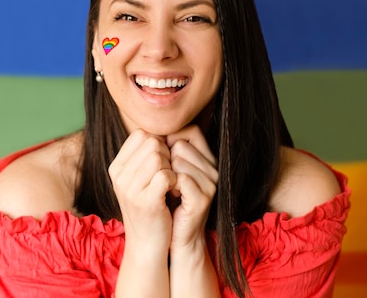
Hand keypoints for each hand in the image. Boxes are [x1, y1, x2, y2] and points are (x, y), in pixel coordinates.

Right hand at [108, 129, 176, 252]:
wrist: (147, 243)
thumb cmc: (149, 206)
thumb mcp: (139, 179)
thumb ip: (144, 155)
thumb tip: (159, 131)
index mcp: (116, 167)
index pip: (141, 134)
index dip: (158, 143)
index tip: (162, 162)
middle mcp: (119, 176)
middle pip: (151, 143)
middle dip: (167, 154)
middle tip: (169, 174)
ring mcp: (130, 189)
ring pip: (158, 156)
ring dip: (172, 167)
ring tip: (171, 183)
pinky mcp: (145, 201)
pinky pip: (166, 174)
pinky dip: (175, 180)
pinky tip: (173, 191)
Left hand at [166, 125, 218, 250]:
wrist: (177, 237)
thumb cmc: (169, 202)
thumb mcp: (170, 172)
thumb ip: (168, 151)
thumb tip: (153, 132)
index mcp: (207, 159)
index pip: (190, 130)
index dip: (170, 139)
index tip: (161, 158)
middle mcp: (213, 168)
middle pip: (181, 144)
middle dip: (165, 159)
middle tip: (164, 178)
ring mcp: (211, 182)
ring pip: (179, 159)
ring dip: (165, 173)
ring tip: (167, 188)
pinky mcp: (203, 198)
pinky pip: (180, 177)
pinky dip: (168, 185)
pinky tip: (169, 195)